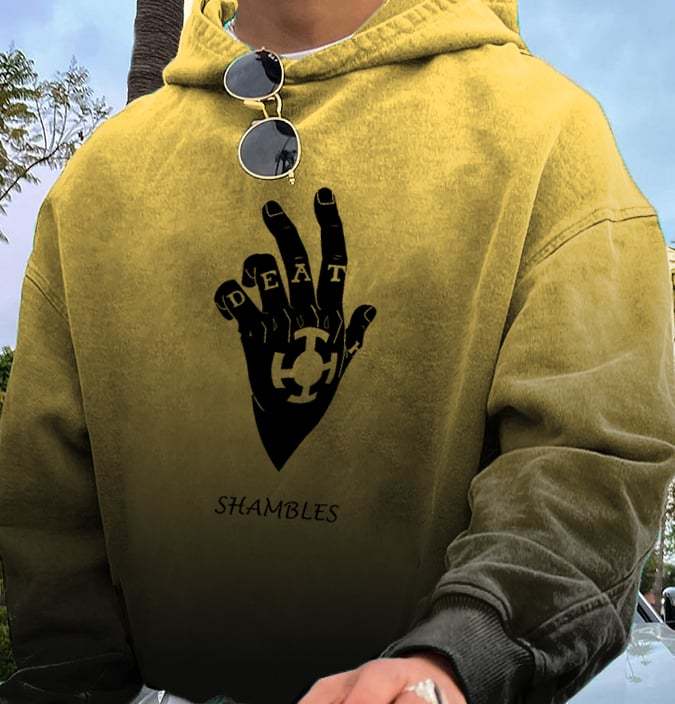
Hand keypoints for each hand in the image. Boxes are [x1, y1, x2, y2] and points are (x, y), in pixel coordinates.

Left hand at [213, 186, 376, 469]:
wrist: (290, 421)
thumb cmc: (318, 389)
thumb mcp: (342, 360)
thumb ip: (355, 333)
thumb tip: (371, 309)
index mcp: (331, 315)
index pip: (335, 261)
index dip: (330, 224)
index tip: (324, 195)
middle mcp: (307, 314)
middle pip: (297, 259)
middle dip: (283, 229)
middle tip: (269, 209)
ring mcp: (280, 324)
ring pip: (263, 272)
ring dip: (254, 267)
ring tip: (252, 277)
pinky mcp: (253, 338)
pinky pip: (235, 300)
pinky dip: (228, 294)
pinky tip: (229, 303)